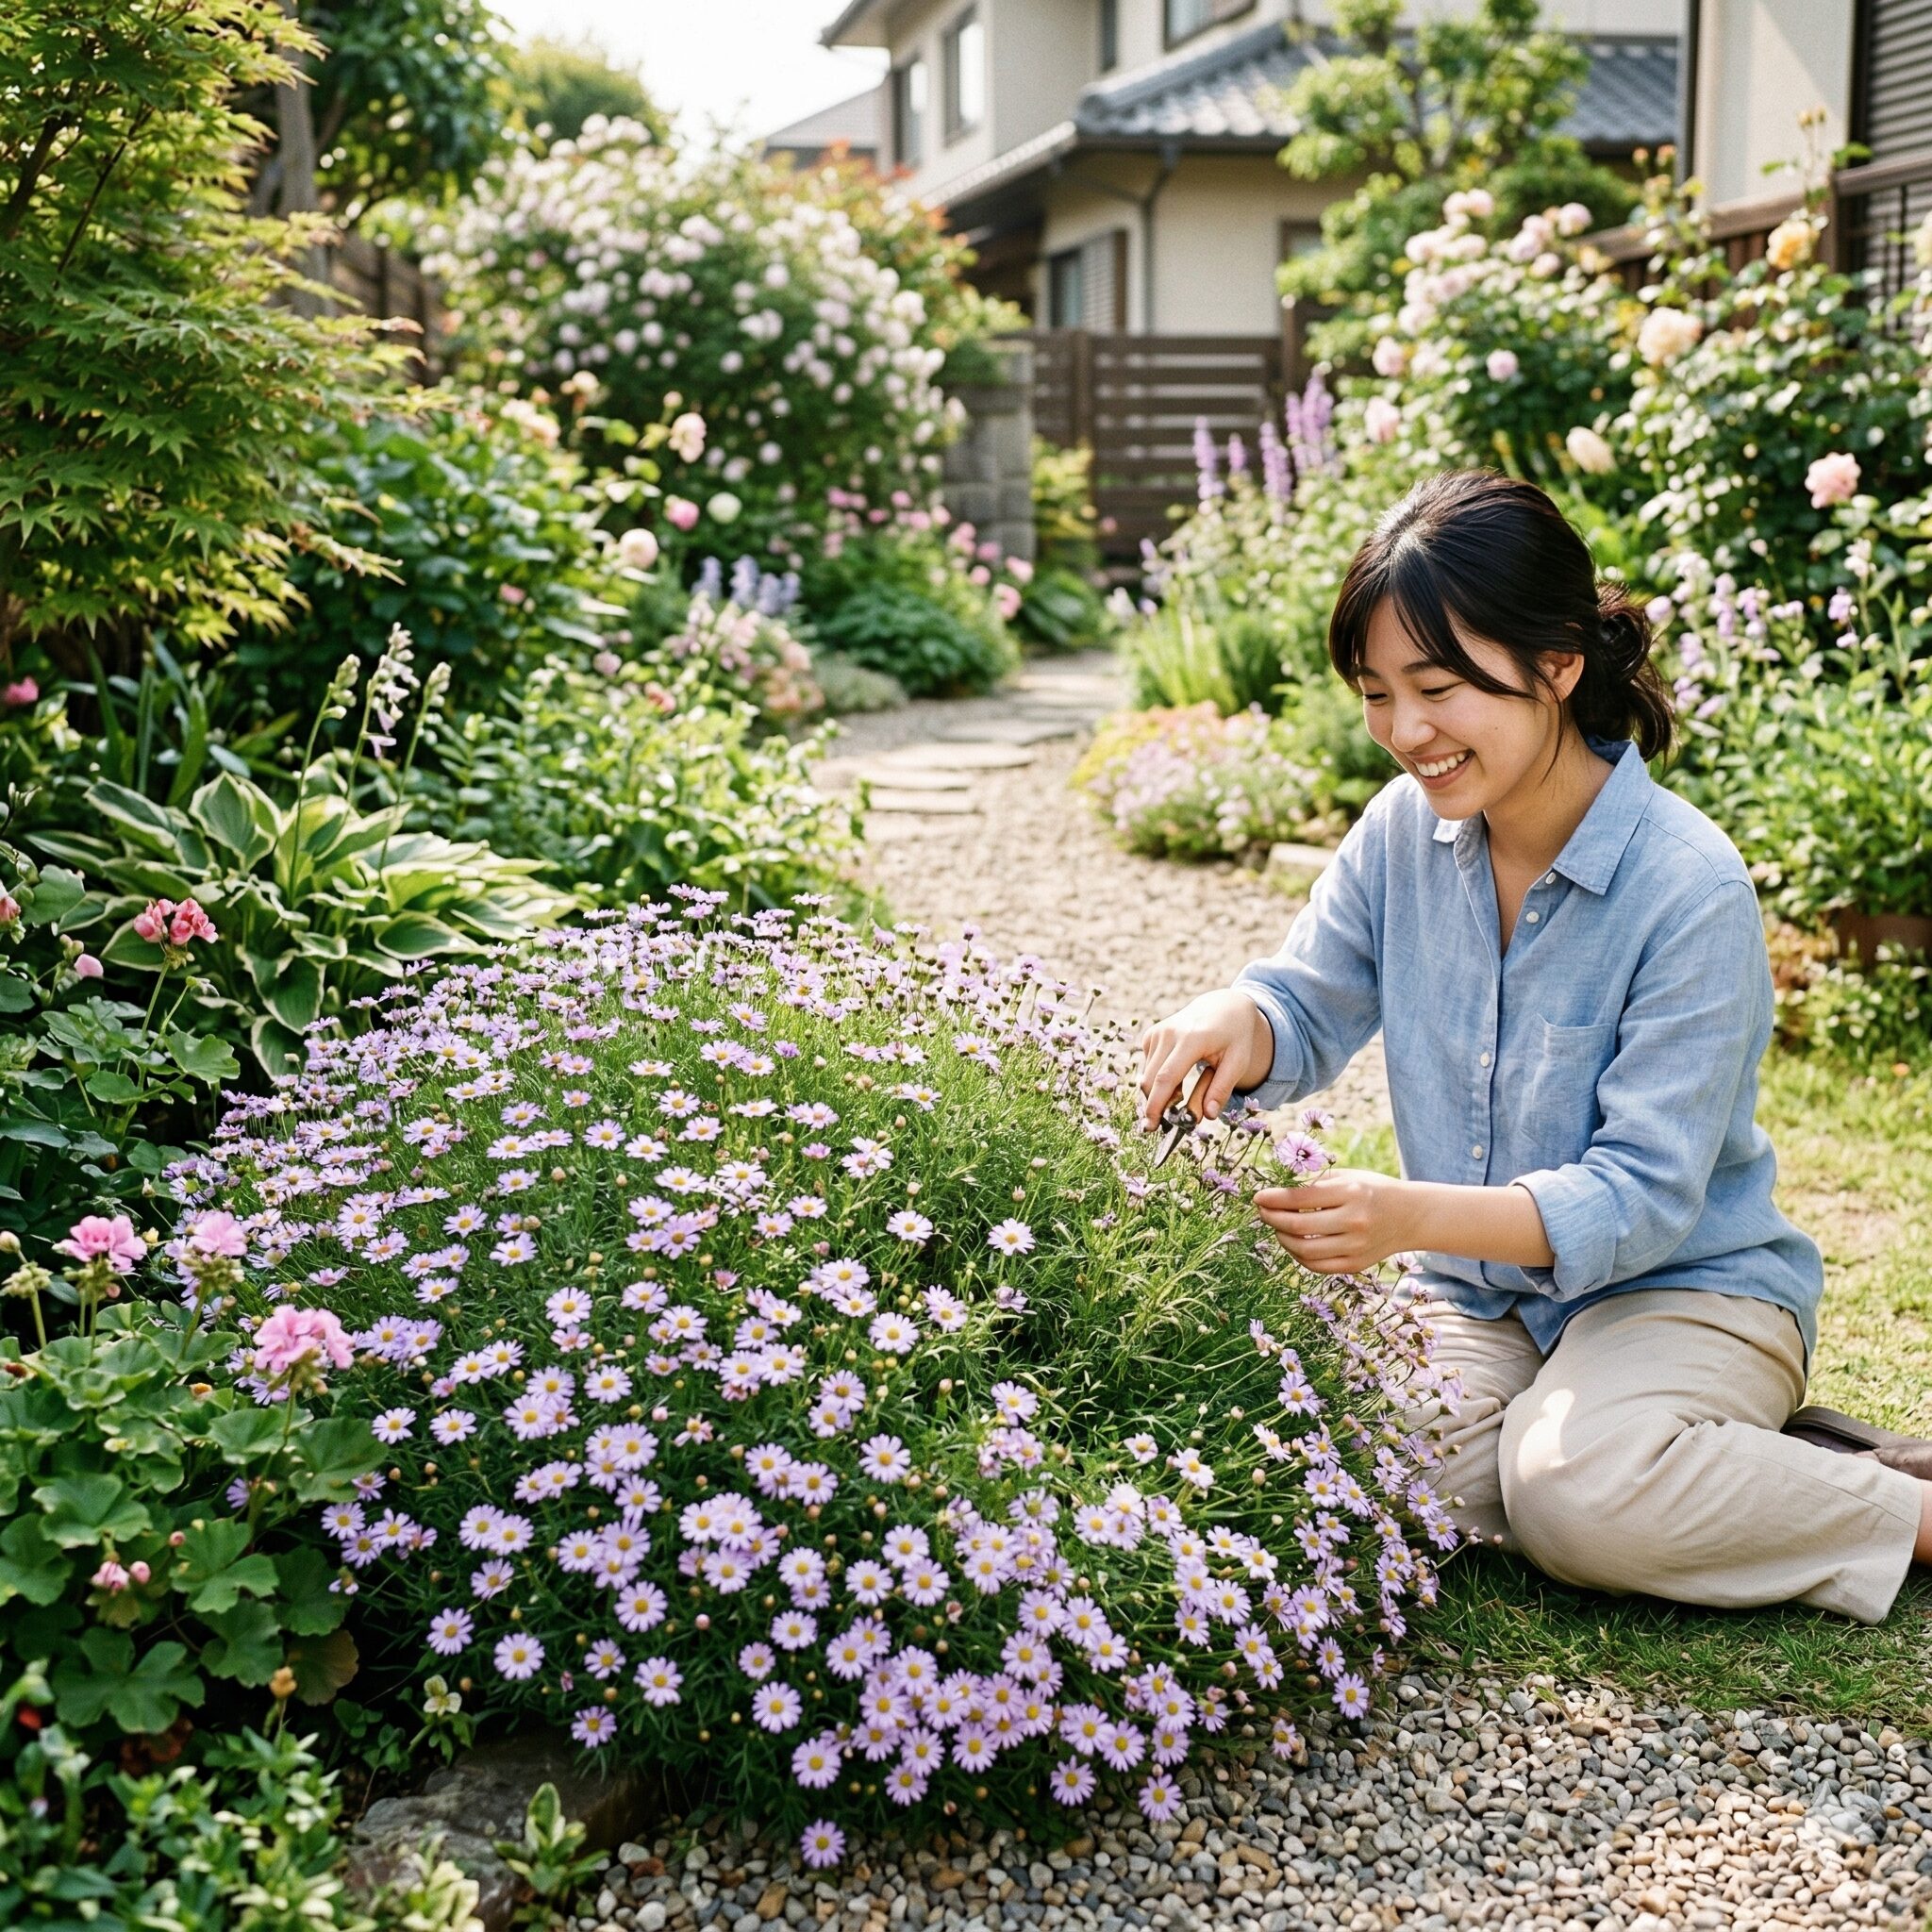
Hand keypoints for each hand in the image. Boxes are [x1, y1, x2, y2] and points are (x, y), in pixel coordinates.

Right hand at [1138, 989, 1274, 1130]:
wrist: (1224, 1007)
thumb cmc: (1234, 1037)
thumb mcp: (1238, 1062)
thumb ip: (1222, 1089)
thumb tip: (1207, 1116)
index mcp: (1192, 1039)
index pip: (1167, 1077)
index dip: (1157, 1104)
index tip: (1151, 1125)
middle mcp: (1169, 1032)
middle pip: (1151, 1079)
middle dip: (1154, 1105)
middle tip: (1166, 1122)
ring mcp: (1158, 1031)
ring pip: (1147, 1075)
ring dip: (1160, 1092)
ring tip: (1182, 1092)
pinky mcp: (1151, 1034)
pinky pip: (1148, 1066)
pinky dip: (1158, 1079)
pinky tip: (1176, 1074)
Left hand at [1255, 1169, 1419, 1275]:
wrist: (1410, 1216)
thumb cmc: (1372, 1190)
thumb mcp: (1348, 1176)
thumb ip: (1315, 1184)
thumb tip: (1275, 1193)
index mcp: (1351, 1193)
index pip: (1300, 1197)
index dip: (1273, 1198)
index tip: (1258, 1197)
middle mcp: (1354, 1221)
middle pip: (1298, 1226)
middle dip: (1272, 1219)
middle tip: (1263, 1212)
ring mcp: (1356, 1247)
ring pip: (1304, 1250)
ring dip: (1282, 1239)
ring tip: (1277, 1228)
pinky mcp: (1356, 1265)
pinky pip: (1317, 1266)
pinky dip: (1298, 1256)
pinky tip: (1293, 1243)